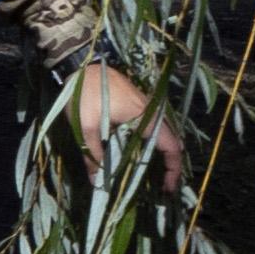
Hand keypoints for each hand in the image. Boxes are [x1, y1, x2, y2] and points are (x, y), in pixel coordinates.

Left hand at [64, 59, 183, 190]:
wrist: (81, 65)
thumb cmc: (85, 94)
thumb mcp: (86, 128)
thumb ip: (93, 156)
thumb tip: (96, 183)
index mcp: (143, 116)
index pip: (170, 146)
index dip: (173, 168)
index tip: (168, 188)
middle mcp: (151, 111)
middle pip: (171, 141)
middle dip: (169, 166)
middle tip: (161, 187)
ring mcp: (147, 106)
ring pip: (163, 134)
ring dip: (162, 155)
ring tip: (154, 176)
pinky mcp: (140, 105)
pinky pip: (154, 127)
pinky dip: (153, 144)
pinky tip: (142, 156)